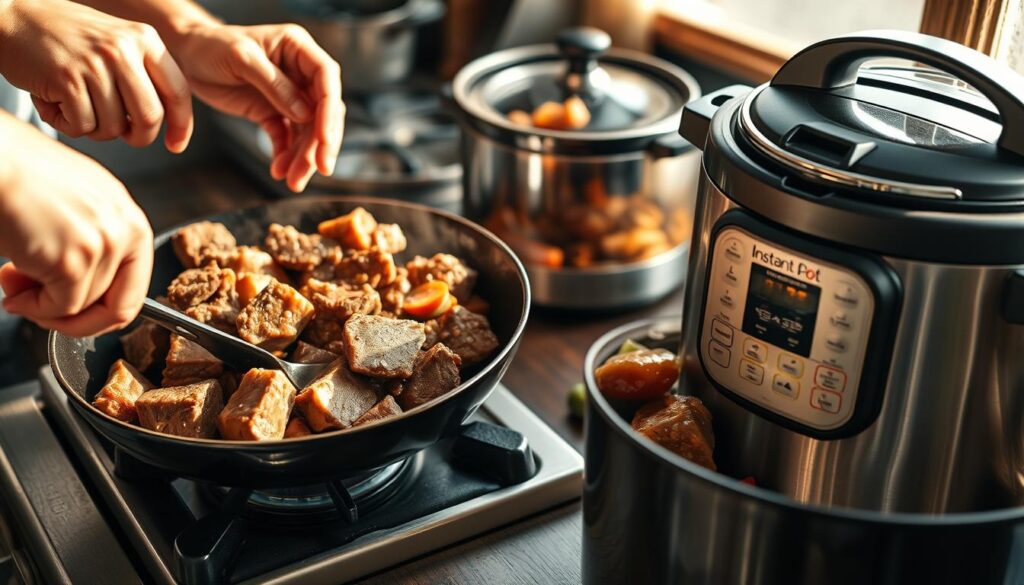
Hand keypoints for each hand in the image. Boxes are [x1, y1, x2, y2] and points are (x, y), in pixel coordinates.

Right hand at [0, 0, 192, 150]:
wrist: (13, 17)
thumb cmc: (67, 39)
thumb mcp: (117, 44)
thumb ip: (144, 75)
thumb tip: (170, 123)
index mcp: (144, 39)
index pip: (178, 92)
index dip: (181, 126)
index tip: (175, 145)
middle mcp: (123, 49)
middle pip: (150, 118)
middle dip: (138, 137)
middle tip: (122, 133)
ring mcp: (95, 64)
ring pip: (113, 127)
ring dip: (95, 129)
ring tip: (78, 107)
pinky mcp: (67, 80)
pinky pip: (82, 127)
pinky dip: (69, 125)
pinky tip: (56, 103)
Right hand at [0, 113, 153, 336]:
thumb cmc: (23, 173)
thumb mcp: (79, 207)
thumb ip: (92, 247)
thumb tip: (83, 291)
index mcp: (130, 220)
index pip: (133, 288)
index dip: (99, 310)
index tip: (70, 310)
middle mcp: (125, 231)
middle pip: (116, 308)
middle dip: (74, 319)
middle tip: (41, 307)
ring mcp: (103, 247)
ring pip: (82, 308)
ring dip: (42, 305)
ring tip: (13, 279)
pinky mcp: (73, 260)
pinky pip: (60, 307)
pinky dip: (32, 307)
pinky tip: (10, 281)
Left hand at [167, 23, 343, 191]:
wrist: (185, 55)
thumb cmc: (210, 45)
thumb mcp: (241, 58)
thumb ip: (274, 84)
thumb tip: (305, 114)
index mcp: (298, 48)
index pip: (326, 78)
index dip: (329, 109)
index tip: (325, 139)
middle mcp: (300, 72)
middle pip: (322, 110)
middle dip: (321, 142)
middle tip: (319, 169)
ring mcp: (289, 95)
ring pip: (307, 130)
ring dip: (303, 156)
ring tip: (293, 180)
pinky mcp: (273, 113)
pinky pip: (287, 138)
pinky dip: (285, 155)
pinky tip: (278, 170)